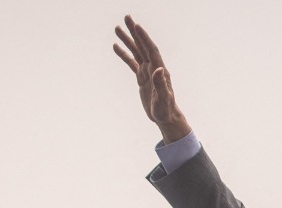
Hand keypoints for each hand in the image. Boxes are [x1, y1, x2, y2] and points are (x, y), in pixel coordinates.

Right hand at [114, 15, 190, 142]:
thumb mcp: (163, 98)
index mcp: (160, 71)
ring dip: (128, 40)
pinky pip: (132, 62)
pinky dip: (124, 54)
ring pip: (136, 52)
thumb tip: (158, 69)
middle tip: (127, 17)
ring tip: (117, 28)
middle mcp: (154, 68)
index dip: (144, 38)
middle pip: (143, 46)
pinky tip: (116, 46)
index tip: (136, 26)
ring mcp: (147, 71)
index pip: (151, 50)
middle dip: (135, 32)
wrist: (165, 117)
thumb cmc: (166, 110)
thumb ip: (161, 84)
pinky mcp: (142, 77)